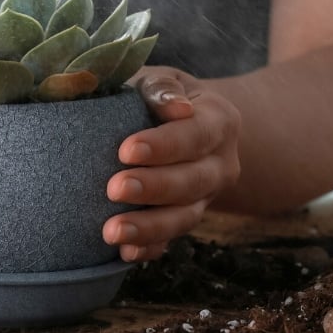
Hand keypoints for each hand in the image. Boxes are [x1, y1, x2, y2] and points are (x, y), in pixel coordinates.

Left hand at [103, 67, 241, 261]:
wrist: (184, 123)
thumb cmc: (161, 96)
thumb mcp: (164, 80)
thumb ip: (162, 87)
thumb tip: (173, 105)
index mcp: (219, 121)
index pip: (196, 135)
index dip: (164, 145)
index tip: (126, 150)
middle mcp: (221, 164)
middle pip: (193, 181)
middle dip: (154, 188)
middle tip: (114, 189)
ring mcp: (207, 197)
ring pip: (185, 217)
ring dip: (149, 227)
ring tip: (111, 231)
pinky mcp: (186, 218)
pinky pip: (172, 240)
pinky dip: (150, 248)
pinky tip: (124, 252)